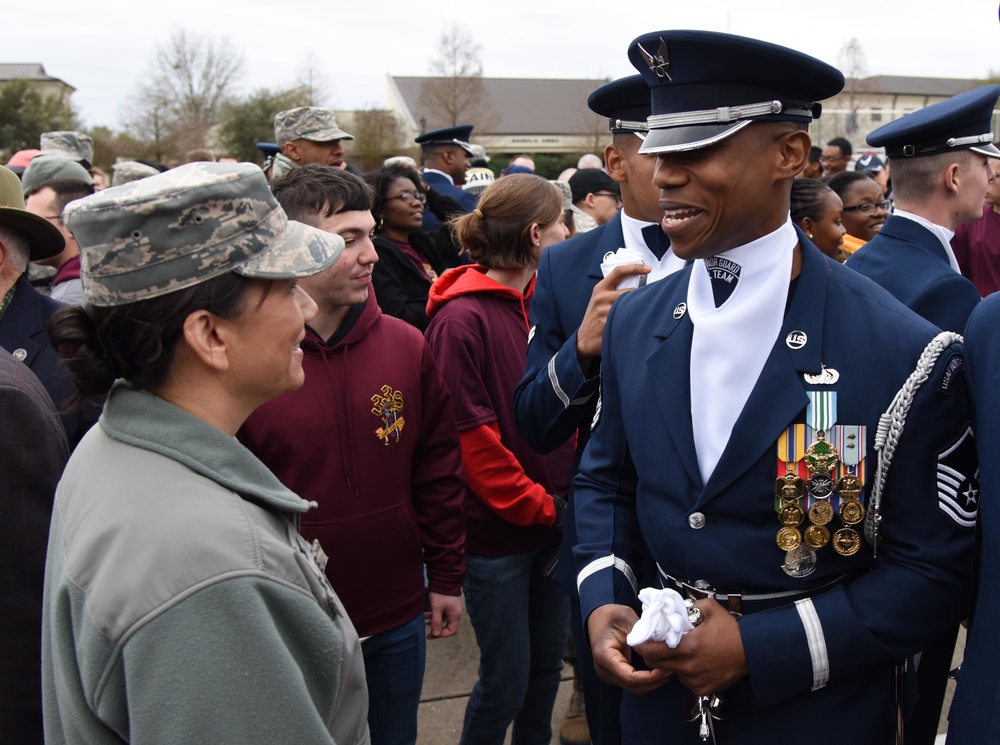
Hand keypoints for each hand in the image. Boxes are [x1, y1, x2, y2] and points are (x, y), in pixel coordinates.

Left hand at [426, 592, 461, 638]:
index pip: (452, 631)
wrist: (444, 577)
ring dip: (434, 621)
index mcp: (455, 615)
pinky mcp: (447, 604)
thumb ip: (436, 621)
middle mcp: (455, 613)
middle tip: (427, 631)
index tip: (432, 634)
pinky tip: (427, 614)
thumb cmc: (441, 593)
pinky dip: (435, 616)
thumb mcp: (437, 607)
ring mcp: (451, 608)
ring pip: (443, 620)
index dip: (442, 634)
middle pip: (447, 626)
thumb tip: (436, 634)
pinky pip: (442, 614)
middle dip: (437, 629)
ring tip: (424, 620)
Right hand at [576, 264, 652, 365]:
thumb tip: (637, 284)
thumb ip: (613, 290)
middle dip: (640, 295)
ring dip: (638, 308)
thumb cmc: (595, 318)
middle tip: (647, 299)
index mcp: (600, 288)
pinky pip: (628, 318)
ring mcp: (604, 311)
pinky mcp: (608, 324)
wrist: (584, 340)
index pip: (618, 272)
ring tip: (640, 313)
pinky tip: (635, 323)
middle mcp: (601, 298)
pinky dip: (634, 319)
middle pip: (630, 290)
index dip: (635, 267)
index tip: (648, 268)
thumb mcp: (599, 300)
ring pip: (631, 305)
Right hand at [587, 604, 669, 693]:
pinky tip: (658, 669)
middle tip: (671, 668)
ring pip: (635, 688)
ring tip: (667, 668)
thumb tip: (660, 645)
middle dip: (655, 681)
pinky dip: (647, 679)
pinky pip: (633, 682)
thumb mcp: (626, 618)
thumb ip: (641, 632)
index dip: (650, 678)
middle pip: (634, 686)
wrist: (597, 617)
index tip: (665, 668)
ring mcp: (608, 674)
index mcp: (604, 657)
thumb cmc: (611, 616)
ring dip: (652, 682)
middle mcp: (604, 670)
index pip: (630, 678)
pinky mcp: (614, 675)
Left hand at [633, 599, 747, 695]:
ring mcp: (695, 679)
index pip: (652, 650)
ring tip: (684, 652)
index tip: (638, 640)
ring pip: (672, 672)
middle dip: (653, 654)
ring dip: (671, 663)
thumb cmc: (732, 632)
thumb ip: (689, 606)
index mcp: (688, 647)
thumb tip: (674, 607)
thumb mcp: (709, 609)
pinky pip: (685, 681)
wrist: (751, 652)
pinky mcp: (702, 688)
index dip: (642, 645)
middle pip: (657, 664)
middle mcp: (689, 666)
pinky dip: (685, 672)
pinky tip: (695, 662)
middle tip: (657, 645)